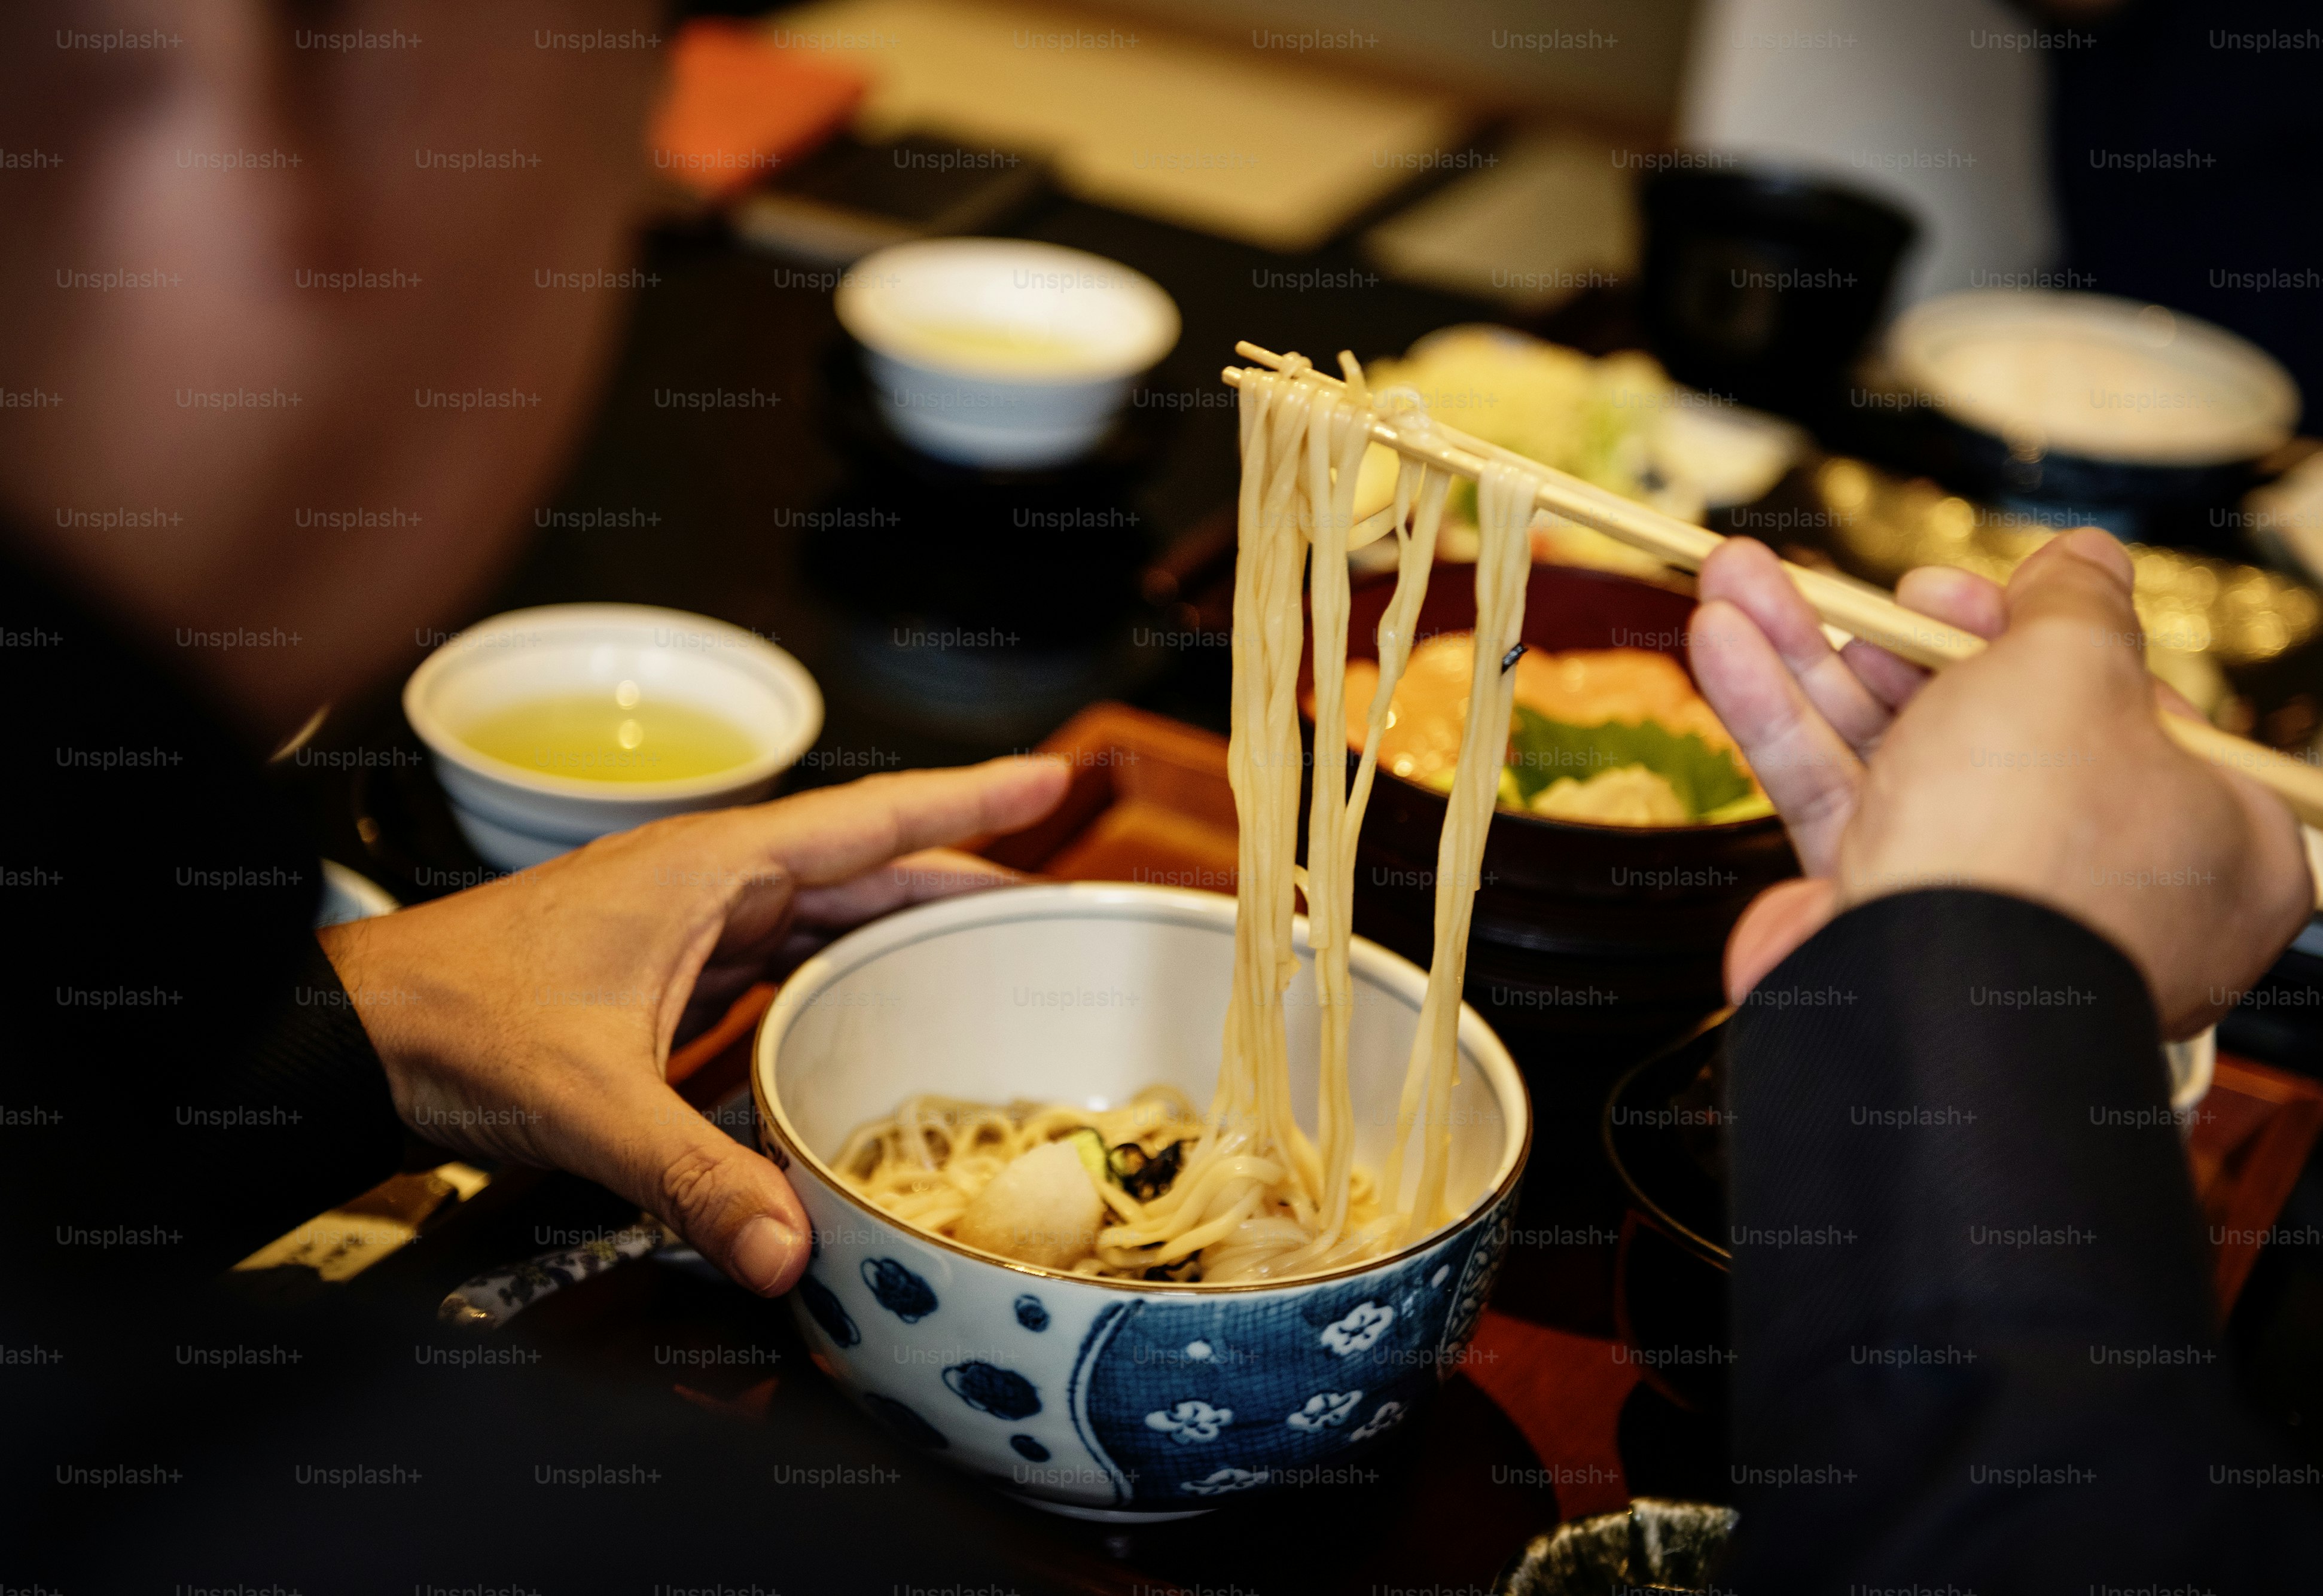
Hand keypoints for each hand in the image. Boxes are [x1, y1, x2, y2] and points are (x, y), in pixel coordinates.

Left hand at [318, 758, 1066, 1294]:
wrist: (349, 1031)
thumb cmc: (452, 1023)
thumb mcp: (584, 1099)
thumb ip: (688, 1174)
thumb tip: (789, 1254)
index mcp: (707, 868)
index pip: (868, 823)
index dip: (969, 801)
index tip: (1054, 778)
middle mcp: (706, 881)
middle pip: (862, 869)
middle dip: (959, 877)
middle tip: (1052, 903)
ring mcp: (682, 922)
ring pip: (822, 912)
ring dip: (901, 928)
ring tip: (984, 951)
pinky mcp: (659, 968)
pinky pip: (777, 956)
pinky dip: (836, 973)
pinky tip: (867, 1011)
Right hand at [1688, 531, 2310, 1036]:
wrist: (1926, 998)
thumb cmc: (2033, 839)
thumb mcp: (2074, 668)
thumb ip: (2074, 601)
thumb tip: (2084, 559)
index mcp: (2211, 835)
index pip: (2129, 704)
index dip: (2029, 631)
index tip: (1953, 594)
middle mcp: (2103, 878)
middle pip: (1989, 721)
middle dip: (1886, 637)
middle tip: (1835, 583)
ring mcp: (1986, 905)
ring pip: (1890, 752)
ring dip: (1804, 660)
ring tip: (1730, 580)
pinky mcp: (1887, 922)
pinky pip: (1834, 802)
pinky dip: (1776, 720)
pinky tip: (1720, 645)